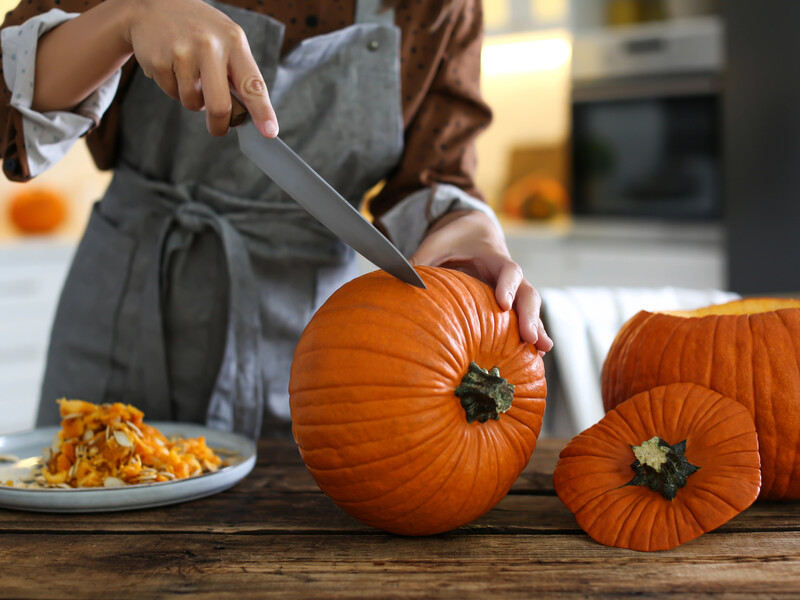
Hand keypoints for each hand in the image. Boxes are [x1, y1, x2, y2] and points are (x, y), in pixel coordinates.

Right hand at [124, 0, 277, 136]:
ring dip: (192, 98)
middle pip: (219, 105)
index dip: (262, 111)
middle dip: (219, 125)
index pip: (253, 84)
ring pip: (192, 102)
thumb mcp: (225, 39)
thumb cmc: (197, 29)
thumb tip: (246, 113)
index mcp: (233, 41)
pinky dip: (172, 87)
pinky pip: (171, 92)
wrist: (152, 5)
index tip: (269, 131)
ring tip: (188, 73)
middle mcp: (210, 45)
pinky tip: (171, 65)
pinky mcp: (159, 60)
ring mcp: (182, 52)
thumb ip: (237, 73)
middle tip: (218, 129)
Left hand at [410, 210, 552, 352]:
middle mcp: (509, 275)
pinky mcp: (510, 302)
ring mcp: (512, 290)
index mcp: (494, 257)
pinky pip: (523, 318)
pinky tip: (534, 357)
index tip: (503, 304)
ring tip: (543, 351)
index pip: (508, 270)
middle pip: (528, 293)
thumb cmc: (454, 238)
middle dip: (531, 315)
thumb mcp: (436, 243)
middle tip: (530, 337)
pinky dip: (530, 336)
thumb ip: (421, 259)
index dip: (507, 285)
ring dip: (538, 329)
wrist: (474, 230)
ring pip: (530, 309)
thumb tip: (398, 278)